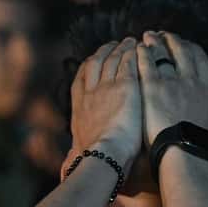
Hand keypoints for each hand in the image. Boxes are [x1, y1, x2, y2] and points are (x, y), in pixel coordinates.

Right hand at [70, 38, 143, 170]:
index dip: (89, 65)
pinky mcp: (126, 86)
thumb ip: (75, 152)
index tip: (94, 58)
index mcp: (79, 105)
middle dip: (105, 51)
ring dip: (121, 48)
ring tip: (130, 41)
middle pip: (96, 63)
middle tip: (114, 44)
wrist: (103, 154)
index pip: (82, 77)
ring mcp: (107, 87)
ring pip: (113, 59)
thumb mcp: (78, 151)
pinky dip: (133, 53)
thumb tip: (67, 165)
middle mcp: (91, 92)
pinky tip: (140, 48)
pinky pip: (129, 63)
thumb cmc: (93, 159)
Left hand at [137, 31, 207, 146]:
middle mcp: (194, 82)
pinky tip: (137, 49)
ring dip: (156, 43)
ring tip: (148, 36)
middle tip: (165, 35)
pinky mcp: (153, 89)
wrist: (189, 157)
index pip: (203, 62)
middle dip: (174, 41)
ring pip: (164, 55)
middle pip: (183, 53)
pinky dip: (142, 55)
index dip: (194, 50)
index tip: (187, 45)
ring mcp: (173, 83)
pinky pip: (147, 65)